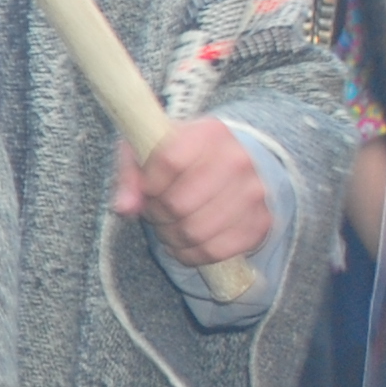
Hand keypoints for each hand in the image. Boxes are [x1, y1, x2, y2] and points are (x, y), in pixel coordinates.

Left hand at [112, 118, 272, 268]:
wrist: (228, 167)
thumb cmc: (178, 157)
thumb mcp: (147, 152)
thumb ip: (130, 176)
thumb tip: (125, 208)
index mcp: (209, 132)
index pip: (169, 160)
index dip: (149, 182)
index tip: (148, 186)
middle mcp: (237, 159)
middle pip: (179, 203)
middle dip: (157, 213)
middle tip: (157, 211)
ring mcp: (254, 192)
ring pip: (195, 231)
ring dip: (172, 236)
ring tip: (169, 225)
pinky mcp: (260, 222)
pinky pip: (215, 251)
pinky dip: (191, 254)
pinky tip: (185, 242)